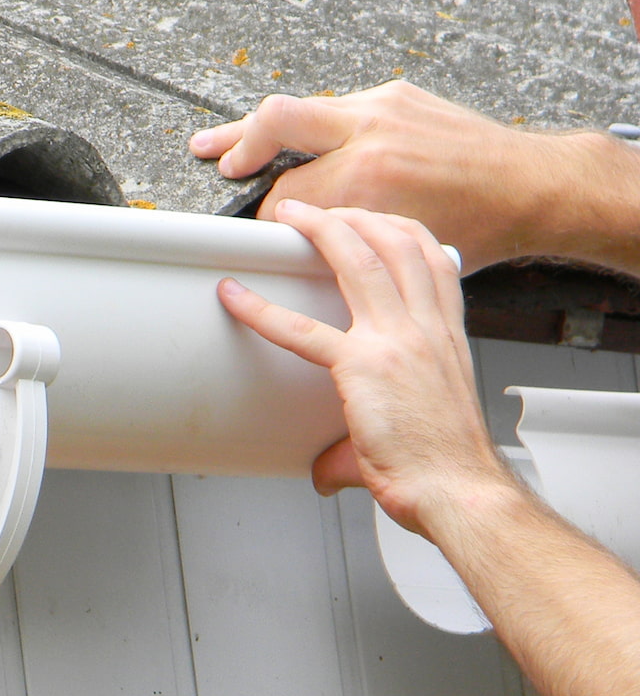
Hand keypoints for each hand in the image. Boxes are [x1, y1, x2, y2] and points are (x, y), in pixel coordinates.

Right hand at [190, 82, 610, 271]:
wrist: (531, 184)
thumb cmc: (479, 224)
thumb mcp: (399, 243)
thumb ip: (346, 237)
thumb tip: (303, 238)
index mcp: (370, 177)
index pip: (287, 195)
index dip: (266, 220)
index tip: (256, 233)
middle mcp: (372, 132)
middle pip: (277, 121)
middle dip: (237, 144)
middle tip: (218, 163)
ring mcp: (383, 107)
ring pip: (299, 107)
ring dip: (256, 128)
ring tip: (217, 144)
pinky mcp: (394, 96)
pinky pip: (332, 108)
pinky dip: (305, 125)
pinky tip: (290, 139)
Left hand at [218, 199, 513, 536]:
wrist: (459, 489)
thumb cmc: (446, 465)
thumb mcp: (414, 431)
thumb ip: (359, 441)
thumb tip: (324, 472)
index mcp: (448, 334)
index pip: (433, 259)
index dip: (402, 229)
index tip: (375, 218)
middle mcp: (427, 328)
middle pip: (397, 244)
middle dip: (357, 214)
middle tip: (319, 207)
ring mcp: (397, 342)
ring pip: (358, 263)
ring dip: (322, 231)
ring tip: (289, 218)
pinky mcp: (363, 367)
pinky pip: (302, 329)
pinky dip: (262, 309)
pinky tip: (235, 295)